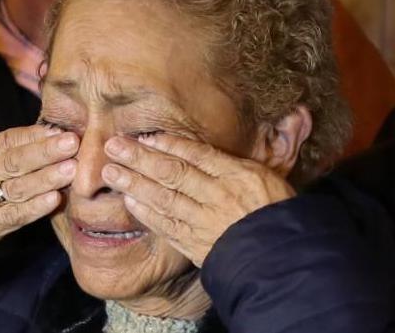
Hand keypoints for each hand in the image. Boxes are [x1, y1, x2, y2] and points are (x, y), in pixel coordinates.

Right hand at [0, 125, 78, 246]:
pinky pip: (12, 216)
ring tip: (71, 169)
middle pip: (14, 162)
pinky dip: (34, 209)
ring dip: (46, 178)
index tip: (60, 131)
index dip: (34, 136)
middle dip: (45, 152)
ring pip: (16, 188)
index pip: (6, 141)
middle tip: (72, 144)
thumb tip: (43, 132)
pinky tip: (54, 200)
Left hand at [101, 134, 294, 266]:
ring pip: (165, 198)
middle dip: (140, 158)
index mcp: (237, 175)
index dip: (169, 144)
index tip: (145, 136)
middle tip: (113, 146)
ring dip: (135, 184)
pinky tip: (129, 201)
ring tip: (111, 171)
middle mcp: (217, 196)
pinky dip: (147, 214)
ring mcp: (204, 222)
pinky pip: (167, 226)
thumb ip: (237, 159)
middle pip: (173, 173)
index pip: (197, 155)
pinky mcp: (196, 244)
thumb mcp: (268, 176)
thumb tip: (212, 141)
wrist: (283, 259)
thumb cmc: (277, 212)